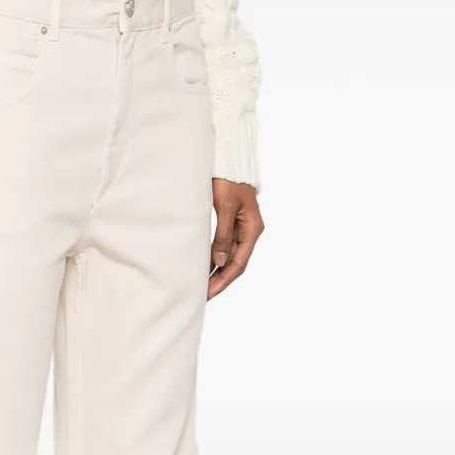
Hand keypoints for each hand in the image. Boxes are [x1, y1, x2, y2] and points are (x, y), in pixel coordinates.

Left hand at [208, 179, 263, 299]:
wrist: (230, 159)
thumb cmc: (228, 179)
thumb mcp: (226, 206)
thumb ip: (223, 235)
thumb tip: (219, 263)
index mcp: (253, 229)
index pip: (239, 263)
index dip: (223, 280)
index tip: (209, 292)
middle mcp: (249, 232)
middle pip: (235, 264)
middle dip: (219, 280)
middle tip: (202, 296)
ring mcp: (242, 228)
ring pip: (229, 257)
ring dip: (216, 272)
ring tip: (201, 286)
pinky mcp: (232, 223)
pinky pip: (224, 247)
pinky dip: (214, 259)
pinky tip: (204, 267)